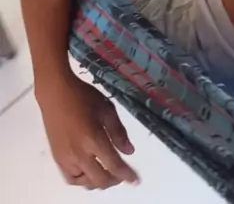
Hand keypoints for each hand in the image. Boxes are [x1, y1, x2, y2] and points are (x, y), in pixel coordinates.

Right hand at [37, 75, 138, 189]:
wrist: (56, 93)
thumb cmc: (82, 97)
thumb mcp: (107, 109)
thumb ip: (119, 132)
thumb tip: (129, 151)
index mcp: (94, 139)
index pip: (114, 165)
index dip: (126, 175)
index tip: (135, 180)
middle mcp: (79, 153)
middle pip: (100, 179)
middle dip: (114, 180)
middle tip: (122, 174)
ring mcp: (66, 158)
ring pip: (85, 182)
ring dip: (98, 181)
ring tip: (107, 173)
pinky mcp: (57, 158)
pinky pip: (71, 178)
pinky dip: (83, 180)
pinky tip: (89, 172)